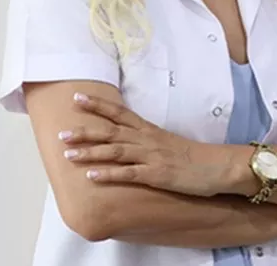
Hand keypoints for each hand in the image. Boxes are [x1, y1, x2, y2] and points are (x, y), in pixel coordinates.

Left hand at [59, 92, 231, 196]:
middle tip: (61, 132)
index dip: (97, 104)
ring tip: (67, 155)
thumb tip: (124, 137)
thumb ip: (144, 138)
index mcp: (148, 129)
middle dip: (85, 130)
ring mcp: (150, 156)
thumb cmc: (190, 155)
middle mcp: (146, 139)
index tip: (77, 97)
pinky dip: (109, 174)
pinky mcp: (156, 175)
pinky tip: (91, 177)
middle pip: (111, 131)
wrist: (215, 166)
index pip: (119, 112)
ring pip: (115, 151)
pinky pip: (128, 174)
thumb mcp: (165, 141)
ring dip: (90, 153)